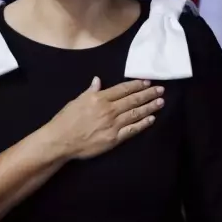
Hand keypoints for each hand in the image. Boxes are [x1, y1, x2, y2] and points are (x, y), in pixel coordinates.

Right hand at [47, 77, 164, 159]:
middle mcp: (109, 110)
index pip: (123, 89)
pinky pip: (132, 130)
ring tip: (160, 102)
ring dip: (149, 107)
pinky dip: (143, 124)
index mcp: (99, 98)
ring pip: (135, 113)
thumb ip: (90, 91)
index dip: (136, 85)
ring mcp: (113, 125)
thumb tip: (98, 80)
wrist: (61, 140)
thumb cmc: (66, 120)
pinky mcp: (114, 139)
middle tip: (160, 89)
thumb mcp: (76, 101)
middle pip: (132, 100)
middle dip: (148, 94)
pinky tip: (151, 119)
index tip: (147, 82)